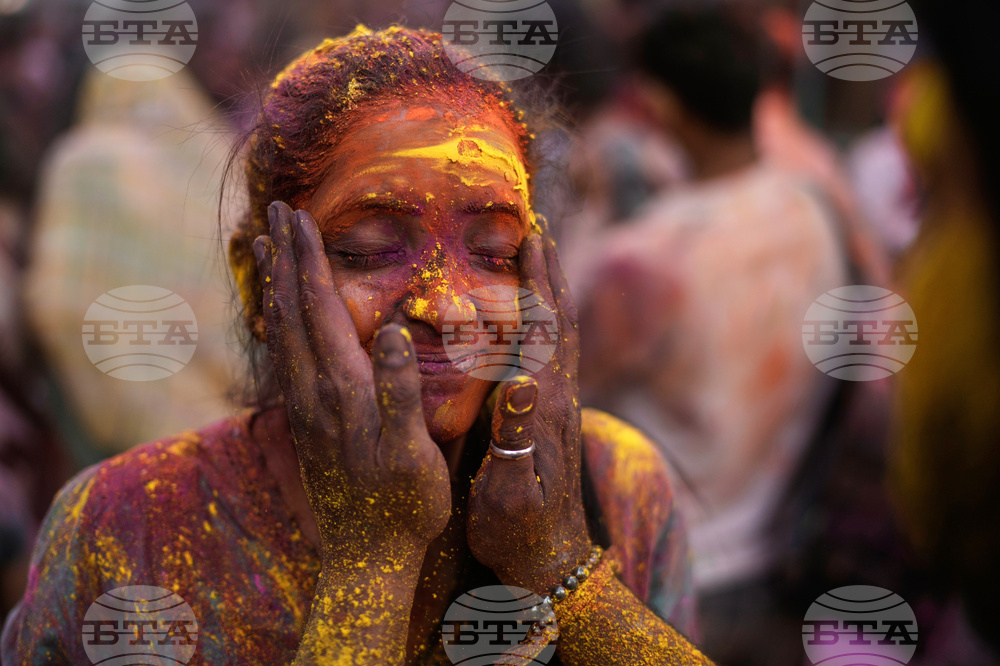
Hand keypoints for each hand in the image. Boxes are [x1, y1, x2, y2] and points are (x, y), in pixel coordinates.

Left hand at [254, 201, 450, 564]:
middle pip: (293, 312)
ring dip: (275, 285)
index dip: (309, 261)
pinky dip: (279, 321)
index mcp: (343, 390)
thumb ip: (399, 390)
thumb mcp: (414, 450)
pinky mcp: (307, 422)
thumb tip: (389, 329)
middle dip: (284, 258)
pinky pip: (285, 357)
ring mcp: (307, 408)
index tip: (297, 217)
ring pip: (283, 332)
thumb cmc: (404, 504)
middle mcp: (316, 393)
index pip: (320, 310)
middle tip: (275, 213)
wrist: (368, 556)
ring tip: (265, 248)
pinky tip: (280, 314)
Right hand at [466, 231, 591, 593]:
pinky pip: (554, 357)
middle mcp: (556, 398)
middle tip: (538, 225)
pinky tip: (537, 316)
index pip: (543, 331)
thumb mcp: (508, 490)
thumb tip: (521, 380)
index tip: (531, 236)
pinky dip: (548, 323)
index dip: (537, 282)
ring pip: (560, 336)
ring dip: (552, 291)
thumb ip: (515, 437)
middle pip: (558, 320)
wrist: (552, 563)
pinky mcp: (553, 419)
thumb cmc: (519, 531)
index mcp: (542, 406)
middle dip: (548, 270)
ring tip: (541, 256)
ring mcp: (558, 408)